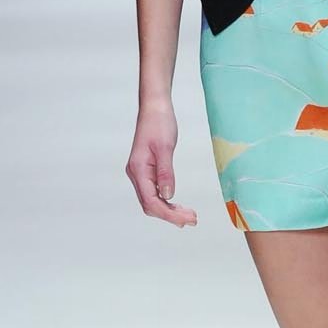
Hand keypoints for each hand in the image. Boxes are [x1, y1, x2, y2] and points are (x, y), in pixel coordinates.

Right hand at [126, 100, 196, 226]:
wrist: (154, 108)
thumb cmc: (159, 123)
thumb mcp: (165, 148)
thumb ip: (166, 173)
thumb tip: (168, 196)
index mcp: (138, 170)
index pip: (151, 201)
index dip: (168, 214)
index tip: (186, 219)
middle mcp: (136, 174)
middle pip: (150, 205)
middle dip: (170, 215)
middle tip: (192, 220)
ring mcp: (140, 173)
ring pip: (152, 200)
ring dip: (169, 210)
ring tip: (189, 216)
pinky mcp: (146, 170)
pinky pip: (154, 192)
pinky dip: (166, 201)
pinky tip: (177, 204)